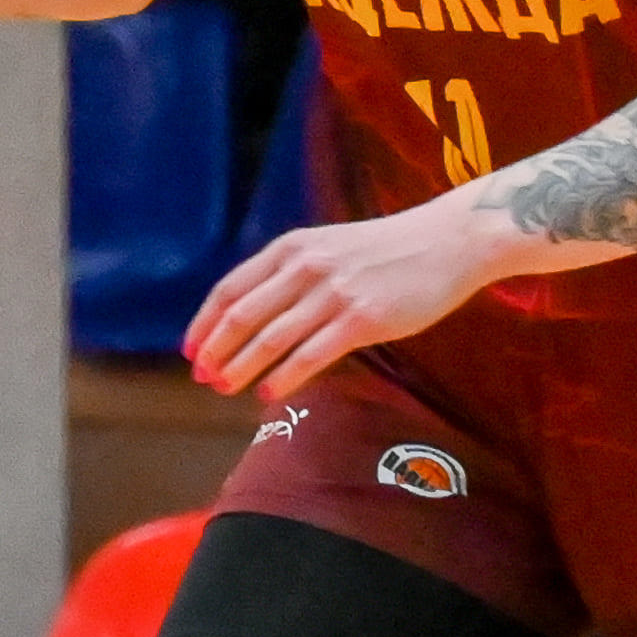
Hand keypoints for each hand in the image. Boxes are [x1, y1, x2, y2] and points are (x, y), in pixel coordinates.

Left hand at [186, 206, 505, 402]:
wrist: (445, 242)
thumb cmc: (385, 251)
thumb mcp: (327, 246)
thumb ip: (291, 273)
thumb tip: (253, 314)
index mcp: (291, 248)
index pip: (230, 289)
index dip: (205, 324)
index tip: (191, 351)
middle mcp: (305, 267)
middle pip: (242, 316)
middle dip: (216, 352)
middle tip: (203, 379)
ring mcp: (333, 293)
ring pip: (271, 339)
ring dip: (242, 368)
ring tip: (226, 390)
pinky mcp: (361, 319)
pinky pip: (310, 356)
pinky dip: (284, 378)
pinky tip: (269, 394)